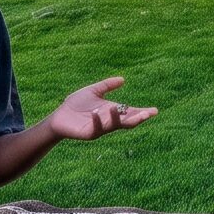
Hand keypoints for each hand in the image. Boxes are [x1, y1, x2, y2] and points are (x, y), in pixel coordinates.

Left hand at [44, 76, 159, 141]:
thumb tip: (123, 79)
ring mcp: (100, 129)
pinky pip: (96, 129)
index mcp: (112, 112)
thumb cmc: (76, 104)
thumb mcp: (93, 91)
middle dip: (137, 119)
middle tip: (146, 114)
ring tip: (116, 107)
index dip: (143, 112)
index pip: (131, 113)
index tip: (155, 110)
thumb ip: (107, 85)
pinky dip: (98, 121)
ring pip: (113, 126)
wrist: (59, 116)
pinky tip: (96, 113)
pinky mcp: (89, 134)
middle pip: (127, 122)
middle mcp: (109, 122)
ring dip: (116, 118)